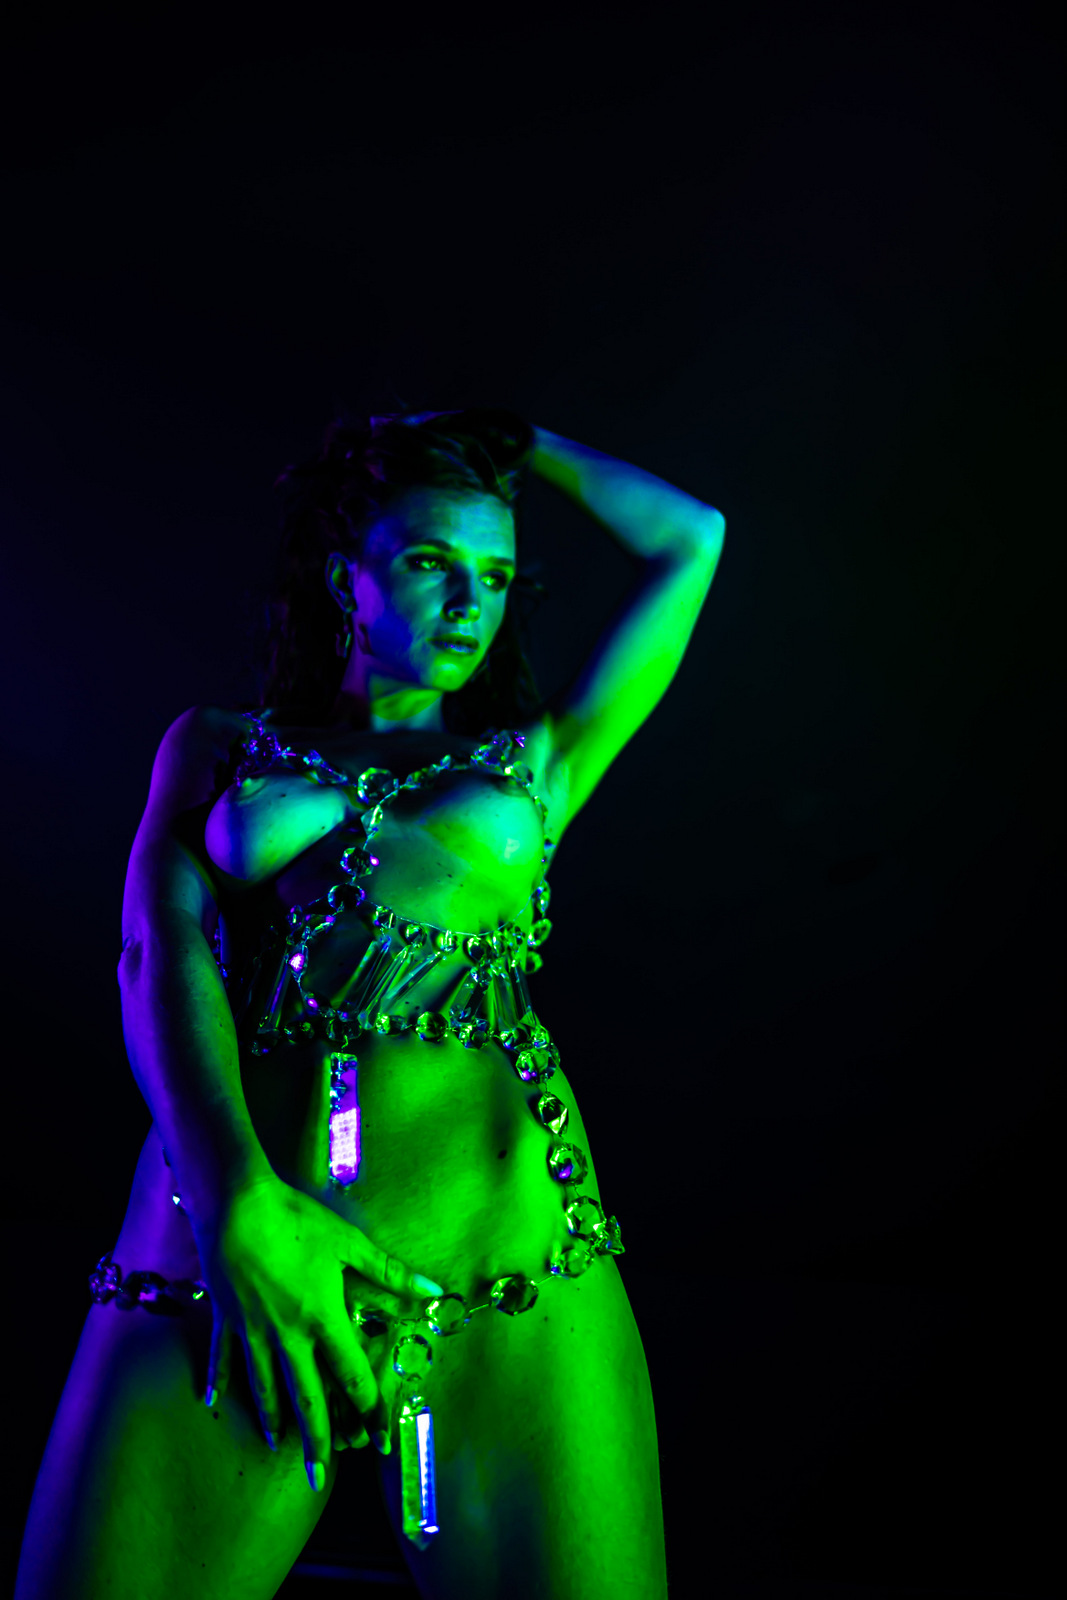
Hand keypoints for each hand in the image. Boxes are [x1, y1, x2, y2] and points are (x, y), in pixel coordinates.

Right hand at [194, 1174, 440, 1488]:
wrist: (236, 1202)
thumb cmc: (297, 1219)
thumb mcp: (349, 1243)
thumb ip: (392, 1273)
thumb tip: (435, 1291)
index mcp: (323, 1318)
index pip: (351, 1376)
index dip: (366, 1409)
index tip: (375, 1438)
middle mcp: (287, 1335)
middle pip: (305, 1397)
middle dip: (316, 1439)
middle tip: (319, 1476)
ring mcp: (252, 1330)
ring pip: (263, 1386)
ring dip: (272, 1418)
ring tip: (276, 1445)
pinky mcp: (225, 1317)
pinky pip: (222, 1357)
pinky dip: (218, 1381)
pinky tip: (213, 1403)